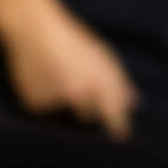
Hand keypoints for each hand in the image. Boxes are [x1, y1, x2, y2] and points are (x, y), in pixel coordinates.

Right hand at [2, 10, 137, 141]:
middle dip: (88, 113)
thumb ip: (119, 84)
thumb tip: (134, 105)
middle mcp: (80, 97)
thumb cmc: (73, 41)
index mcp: (101, 85)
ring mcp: (55, 102)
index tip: (118, 136)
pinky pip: (44, 115)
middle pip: (89, 120)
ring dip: (66, 110)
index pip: (115, 120)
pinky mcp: (34, 106)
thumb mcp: (103, 57)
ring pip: (66, 119)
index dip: (118, 129)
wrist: (33, 31)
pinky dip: (45, 105)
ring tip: (58, 83)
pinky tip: (42, 83)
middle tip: (78, 92)